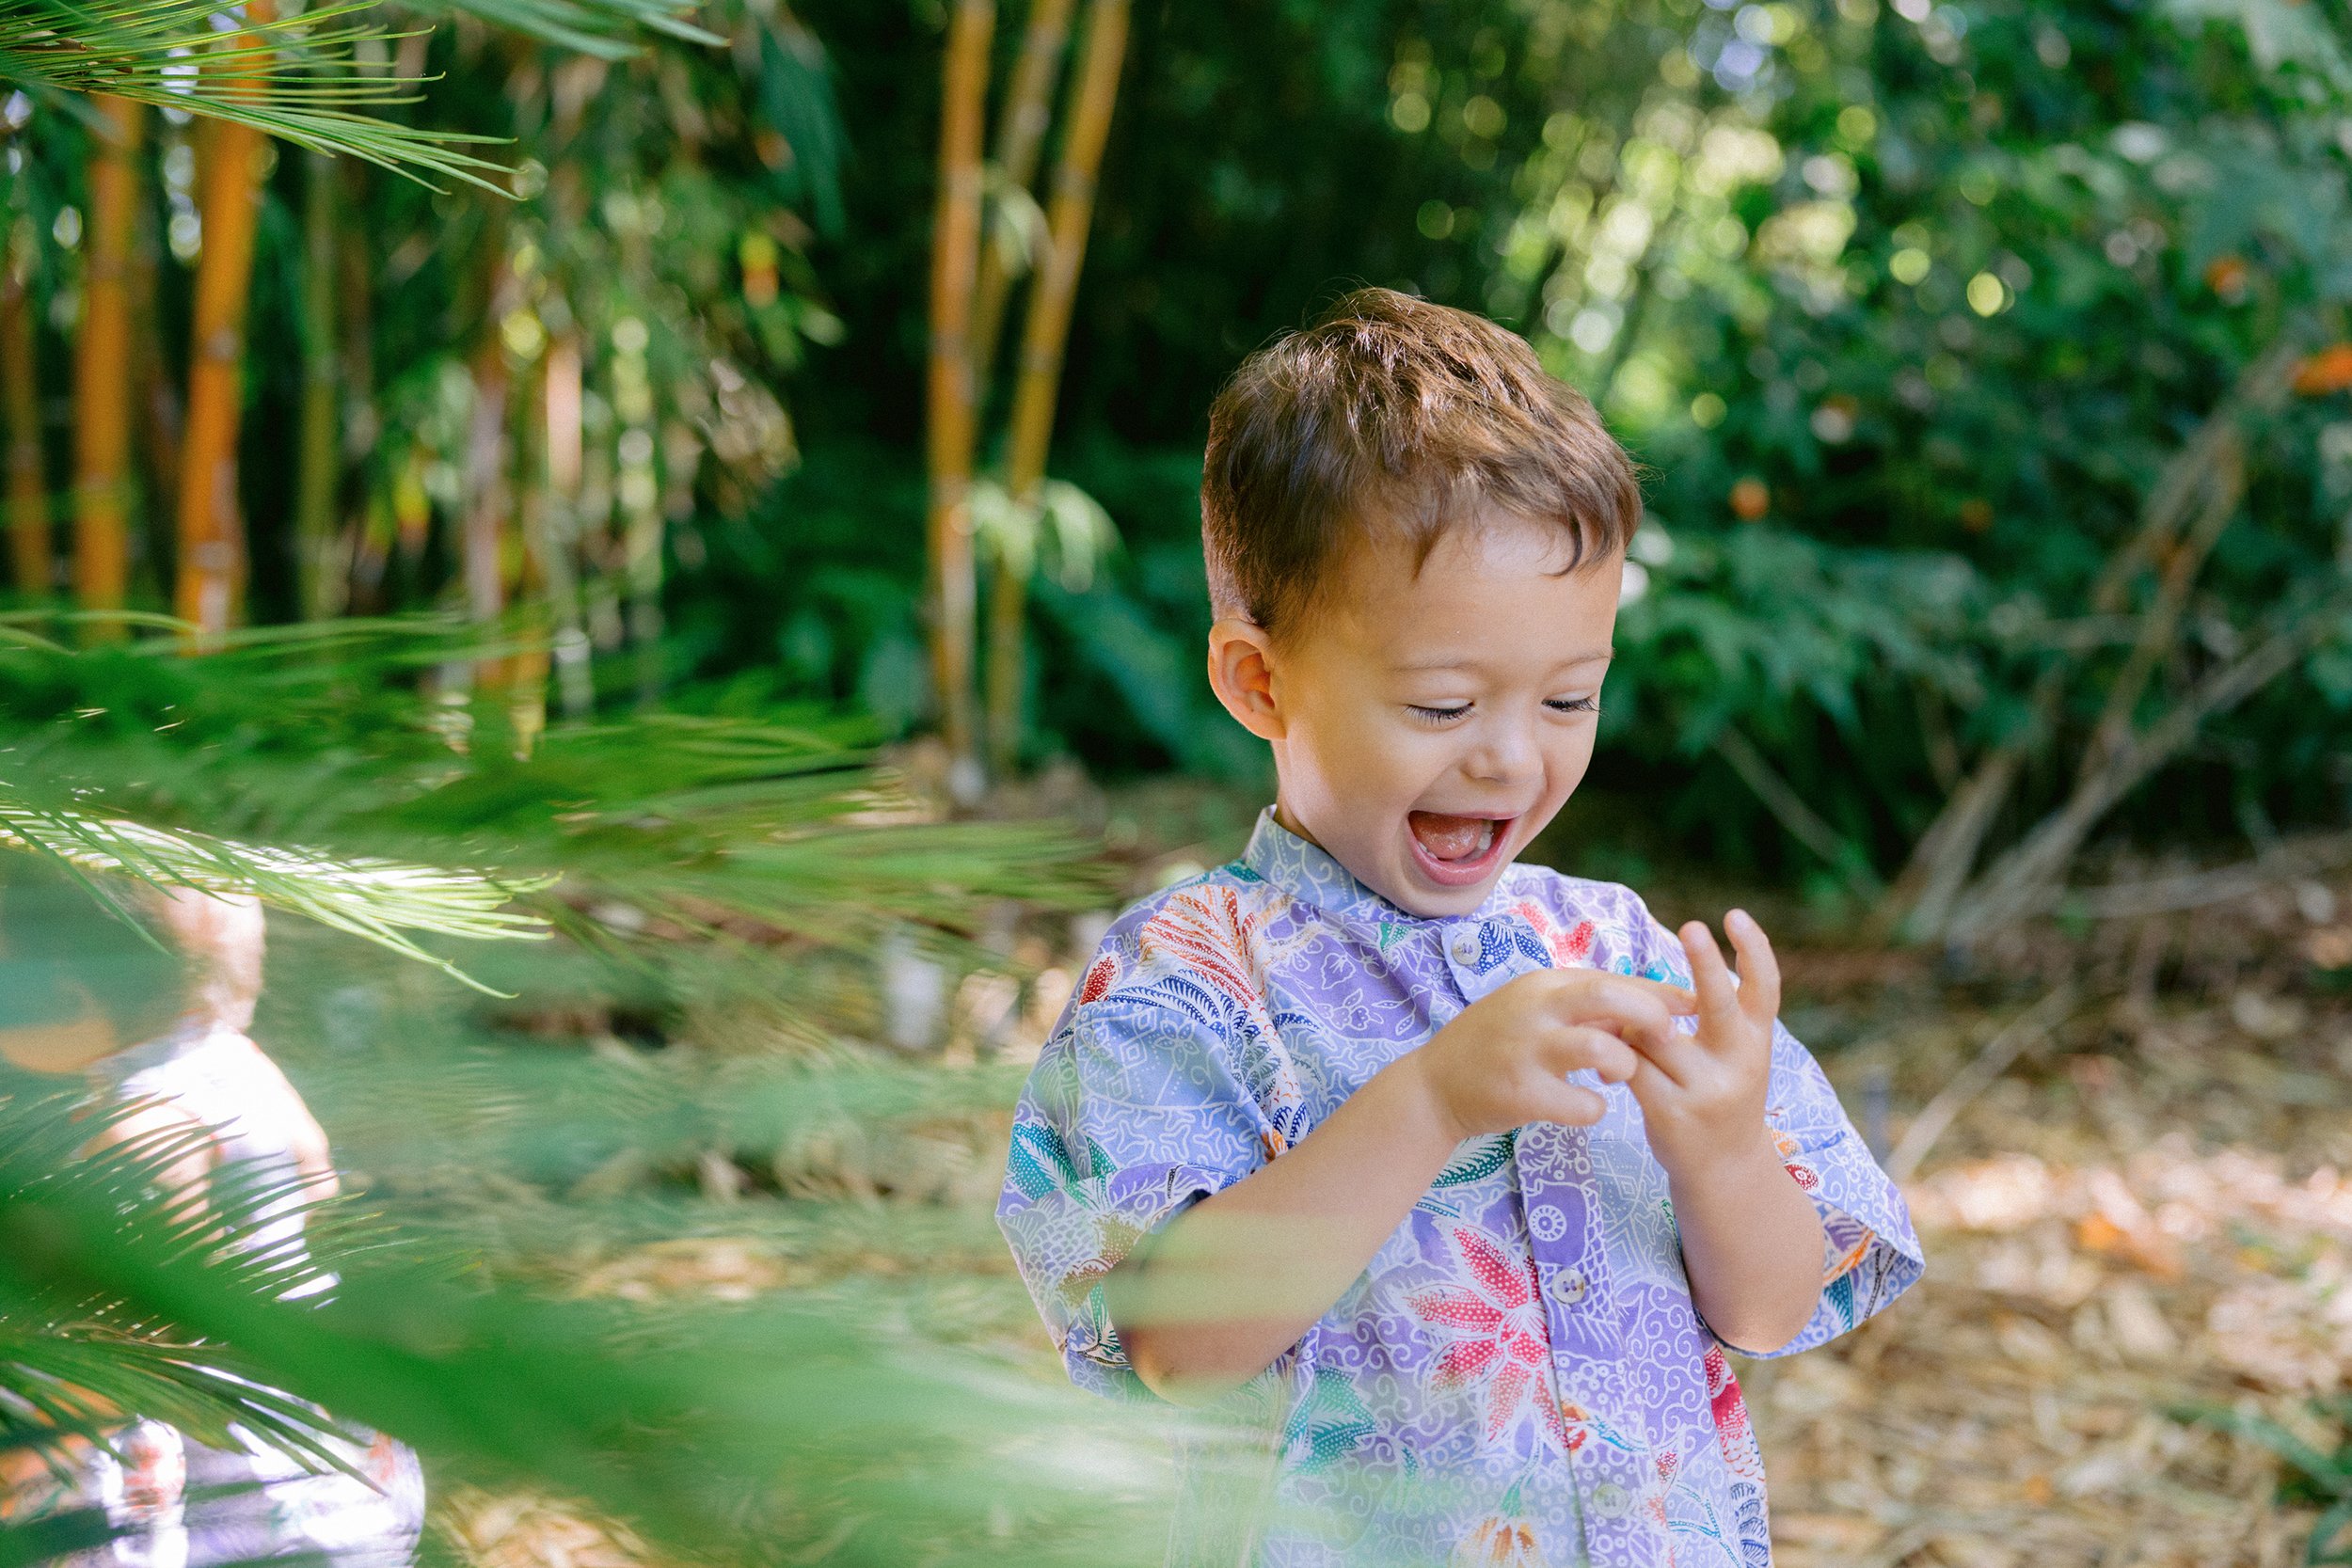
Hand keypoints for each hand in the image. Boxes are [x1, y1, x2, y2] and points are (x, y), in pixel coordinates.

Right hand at [1403, 969, 1695, 1142]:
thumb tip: (1651, 1006)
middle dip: (1651, 1015)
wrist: (1433, 1086)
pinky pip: (1582, 1105)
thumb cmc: (1496, 1045)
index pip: (1613, 978)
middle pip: (1609, 996)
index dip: (1659, 991)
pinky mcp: (1520, 1093)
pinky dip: (1595, 1109)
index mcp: (1542, 984)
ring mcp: (1525, 1051)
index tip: (1694, 1005)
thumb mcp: (1535, 1011)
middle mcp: (1534, 1009)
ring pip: (1600, 1050)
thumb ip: (1586, 1008)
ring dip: (1624, 1066)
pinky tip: (1586, 1108)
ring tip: (1618, 1078)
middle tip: (1672, 1038)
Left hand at [1625, 909, 1781, 1182]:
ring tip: (1628, 1042)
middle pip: (1719, 1005)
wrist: (1726, 1171)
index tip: (1735, 916)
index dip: (1756, 951)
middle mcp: (1739, 1064)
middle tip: (1692, 927)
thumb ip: (1716, 1018)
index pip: (1765, 991)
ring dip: (1632, 1026)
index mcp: (1756, 1042)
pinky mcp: (1671, 1113)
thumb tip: (1651, 984)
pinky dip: (1614, 1057)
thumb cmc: (1721, 1094)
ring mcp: (1707, 1090)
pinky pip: (1629, 1064)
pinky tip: (1608, 1067)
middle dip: (1706, 964)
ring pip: (1652, 1031)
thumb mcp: (1735, 1056)